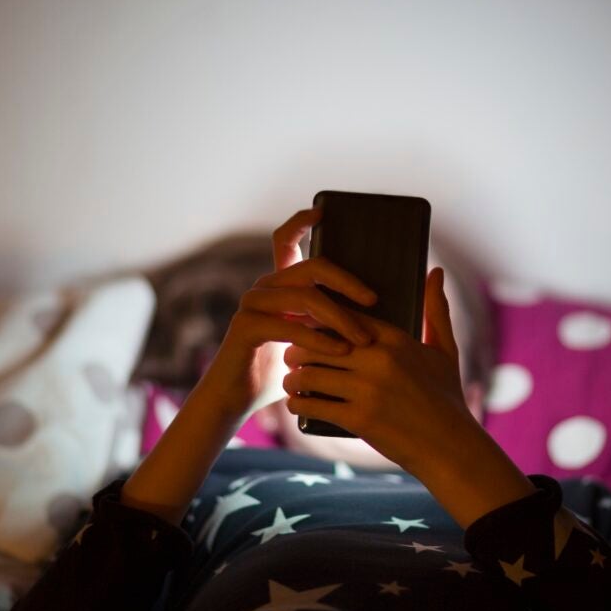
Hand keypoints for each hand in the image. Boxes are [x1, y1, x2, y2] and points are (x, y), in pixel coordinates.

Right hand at [200, 207, 377, 420]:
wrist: (237, 399)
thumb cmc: (278, 373)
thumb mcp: (309, 344)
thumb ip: (327, 325)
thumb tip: (372, 315)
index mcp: (279, 286)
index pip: (285, 241)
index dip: (301, 222)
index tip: (322, 211)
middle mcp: (264, 288)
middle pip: (312, 268)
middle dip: (348, 282)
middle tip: (374, 300)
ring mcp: (252, 305)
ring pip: (306, 297)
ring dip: (341, 318)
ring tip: (364, 340)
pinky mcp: (246, 326)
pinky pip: (290, 326)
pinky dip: (319, 339)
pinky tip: (340, 350)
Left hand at [281, 266, 477, 478]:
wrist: (451, 448)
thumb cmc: (447, 398)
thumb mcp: (445, 350)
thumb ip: (436, 309)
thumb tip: (436, 271)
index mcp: (395, 340)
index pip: (342, 318)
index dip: (319, 323)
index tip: (307, 329)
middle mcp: (379, 360)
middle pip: (318, 343)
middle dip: (299, 350)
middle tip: (291, 356)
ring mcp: (368, 389)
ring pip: (310, 373)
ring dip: (294, 378)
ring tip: (291, 381)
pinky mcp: (359, 418)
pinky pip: (313, 404)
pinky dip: (298, 404)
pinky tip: (295, 404)